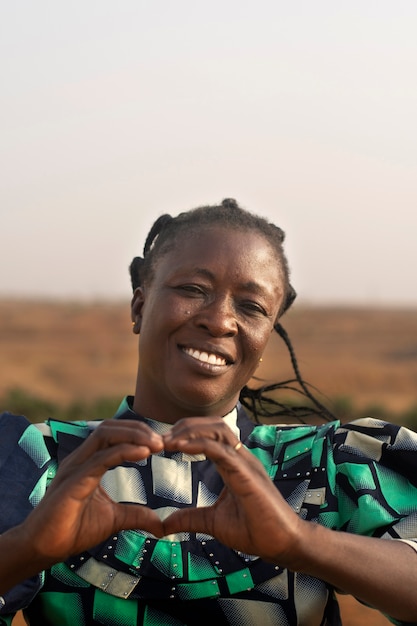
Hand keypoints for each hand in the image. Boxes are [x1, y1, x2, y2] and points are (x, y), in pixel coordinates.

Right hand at [19, 420, 164, 567]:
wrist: (42, 549)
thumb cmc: (72, 531)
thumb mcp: (113, 519)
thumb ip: (135, 515)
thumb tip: (160, 524)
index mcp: (88, 462)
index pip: (113, 434)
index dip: (138, 434)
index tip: (161, 444)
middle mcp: (80, 459)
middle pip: (109, 427)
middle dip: (138, 429)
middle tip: (162, 441)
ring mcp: (75, 467)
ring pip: (104, 435)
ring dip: (134, 435)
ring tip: (156, 444)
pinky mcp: (74, 482)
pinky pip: (101, 458)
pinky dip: (124, 451)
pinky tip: (143, 453)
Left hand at [162, 417, 306, 566]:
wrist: (283, 544)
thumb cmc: (255, 531)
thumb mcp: (213, 523)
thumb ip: (190, 518)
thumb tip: (164, 525)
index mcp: (234, 464)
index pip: (211, 435)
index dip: (187, 433)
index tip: (164, 443)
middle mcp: (241, 458)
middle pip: (214, 424)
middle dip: (187, 425)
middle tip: (162, 439)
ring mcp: (246, 463)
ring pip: (219, 430)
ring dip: (191, 431)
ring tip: (168, 441)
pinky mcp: (247, 474)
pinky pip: (222, 450)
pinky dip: (199, 444)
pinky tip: (180, 448)